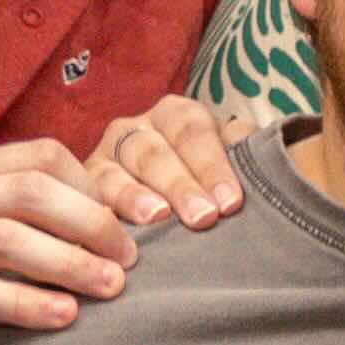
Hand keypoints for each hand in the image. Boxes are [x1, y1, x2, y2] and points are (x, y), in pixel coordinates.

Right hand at [0, 138, 164, 344]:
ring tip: (111, 288)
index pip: (40, 156)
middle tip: (131, 260)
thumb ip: (18, 216)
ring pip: (5, 238)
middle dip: (91, 221)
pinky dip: (23, 303)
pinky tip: (63, 318)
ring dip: (68, 262)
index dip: (94, 185)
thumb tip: (107, 224)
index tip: (134, 221)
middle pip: (29, 191)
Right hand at [85, 91, 245, 235]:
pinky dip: (101, 212)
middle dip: (180, 185)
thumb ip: (243, 152)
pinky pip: (89, 198)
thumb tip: (260, 152)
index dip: (212, 165)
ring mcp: (105, 157)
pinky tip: (114, 228)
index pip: (193, 132)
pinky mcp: (84, 187)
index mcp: (176, 115)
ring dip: (136, 196)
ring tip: (156, 217)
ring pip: (116, 173)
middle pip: (154, 152)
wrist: (167, 202)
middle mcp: (136, 129)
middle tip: (203, 217)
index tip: (230, 202)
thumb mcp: (226, 159)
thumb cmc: (206, 181)